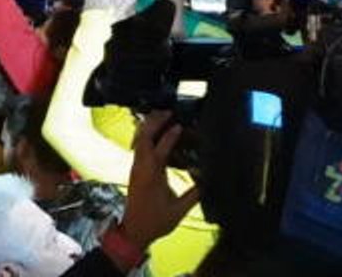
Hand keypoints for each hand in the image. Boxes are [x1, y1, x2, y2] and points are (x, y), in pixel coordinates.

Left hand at [118, 111, 199, 250]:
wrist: (134, 231)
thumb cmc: (155, 221)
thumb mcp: (179, 209)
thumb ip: (194, 193)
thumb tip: (207, 179)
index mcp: (151, 176)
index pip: (160, 150)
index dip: (170, 136)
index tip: (179, 125)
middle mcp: (140, 168)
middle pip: (143, 138)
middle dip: (154, 122)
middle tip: (168, 112)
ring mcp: (135, 168)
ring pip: (138, 141)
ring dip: (148, 127)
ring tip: (160, 115)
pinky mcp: (135, 170)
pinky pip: (138, 147)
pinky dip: (145, 136)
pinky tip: (154, 132)